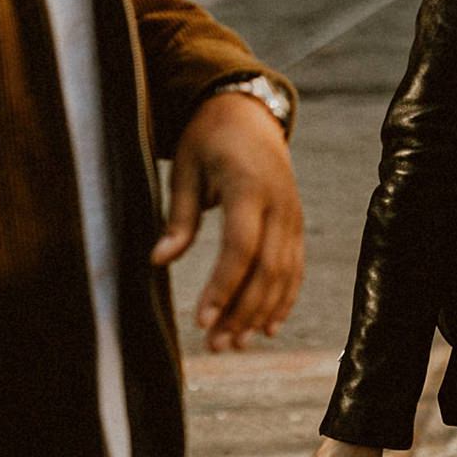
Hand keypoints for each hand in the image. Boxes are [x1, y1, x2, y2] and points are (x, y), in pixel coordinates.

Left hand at [151, 90, 303, 350]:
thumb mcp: (186, 168)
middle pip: (266, 269)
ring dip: (260, 313)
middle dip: (241, 311)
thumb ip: (179, 217)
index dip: (222, 286)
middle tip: (215, 345)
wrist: (249, 112)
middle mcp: (279, 203)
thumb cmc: (208, 139)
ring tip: (234, 344)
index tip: (201, 320)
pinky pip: (296, 268)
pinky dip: (284, 300)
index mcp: (248, 186)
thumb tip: (159, 261)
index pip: (240, 247)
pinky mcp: (297, 223)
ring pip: (284, 274)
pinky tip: (267, 328)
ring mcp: (293, 215)